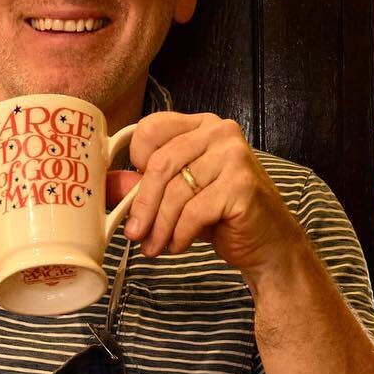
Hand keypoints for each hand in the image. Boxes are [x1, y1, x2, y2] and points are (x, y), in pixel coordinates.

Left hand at [123, 113, 303, 277]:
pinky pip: (194, 212)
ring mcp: (234, 156)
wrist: (266, 241)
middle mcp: (219, 132)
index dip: (135, 161)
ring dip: (159, 227)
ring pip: (176, 191)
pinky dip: (180, 235)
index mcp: (200, 125)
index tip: (130, 192)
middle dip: (142, 205)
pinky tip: (178, 245)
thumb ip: (144, 186)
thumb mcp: (177, 195)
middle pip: (160, 163)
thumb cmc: (220, 215)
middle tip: (133, 234)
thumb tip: (108, 185)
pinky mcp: (241, 185)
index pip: (152, 128)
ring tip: (154, 247)